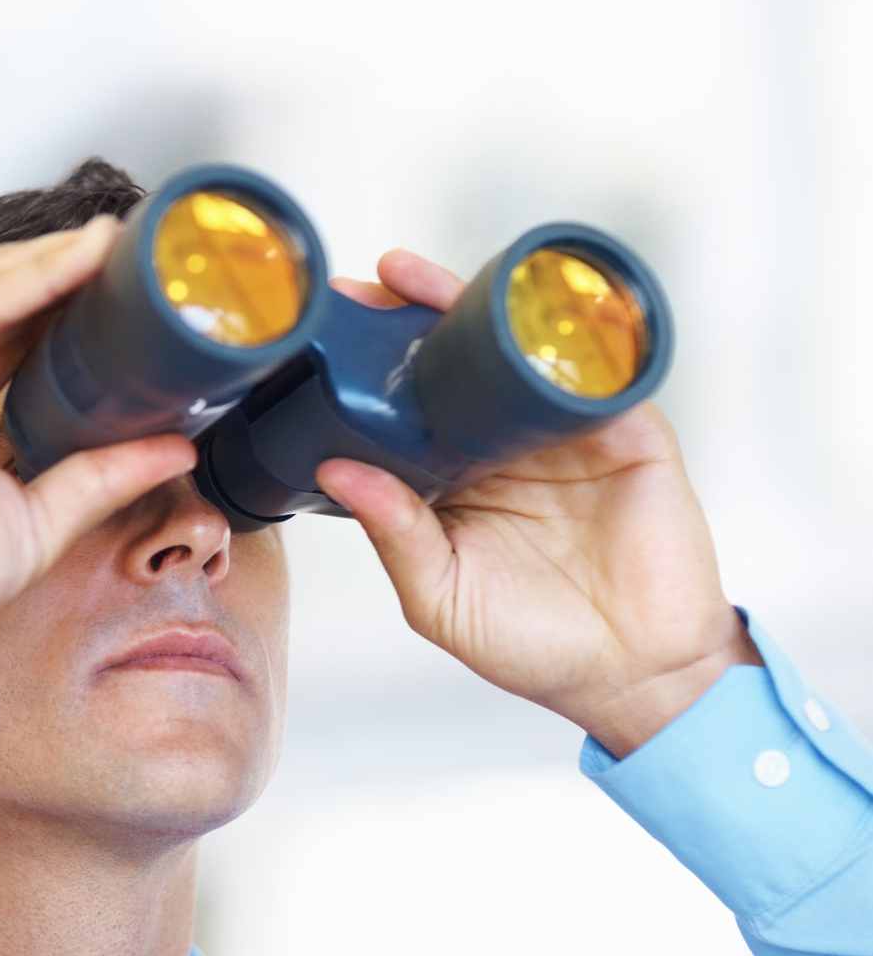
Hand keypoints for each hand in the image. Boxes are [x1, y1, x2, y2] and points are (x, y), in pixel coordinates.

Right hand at [0, 218, 193, 665]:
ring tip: (135, 241)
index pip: (17, 346)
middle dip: (78, 280)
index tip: (144, 307)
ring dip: (67, 260)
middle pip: (8, 304)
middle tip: (151, 263)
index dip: (78, 322)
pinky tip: (93, 252)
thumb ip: (100, 480)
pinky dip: (39, 273)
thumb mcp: (34, 522)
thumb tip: (174, 450)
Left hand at [318, 251, 760, 758]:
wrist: (633, 676)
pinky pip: (598, 374)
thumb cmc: (530, 644)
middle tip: (360, 283)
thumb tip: (333, 470)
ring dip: (473, 311)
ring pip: (515, 355)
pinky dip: (566, 340)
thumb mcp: (440, 594)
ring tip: (417, 279)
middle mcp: (502, 446)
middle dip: (408, 319)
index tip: (322, 333)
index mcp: (451, 479)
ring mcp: (565, 434)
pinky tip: (526, 306)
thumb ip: (394, 533)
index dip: (365, 370)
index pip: (403, 408)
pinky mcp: (629, 434)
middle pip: (453, 365)